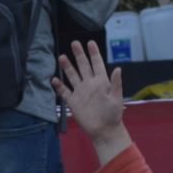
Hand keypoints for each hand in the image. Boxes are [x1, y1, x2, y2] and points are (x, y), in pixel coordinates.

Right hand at [52, 41, 131, 163]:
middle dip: (79, 55)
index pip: (97, 64)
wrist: (104, 131)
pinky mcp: (73, 102)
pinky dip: (59, 86)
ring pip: (72, 76)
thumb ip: (116, 83)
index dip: (94, 53)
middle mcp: (90, 84)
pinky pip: (65, 92)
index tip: (90, 42)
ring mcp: (81, 92)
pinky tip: (54, 79)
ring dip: (68, 67)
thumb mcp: (116, 98)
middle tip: (74, 43)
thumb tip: (118, 68)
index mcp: (101, 81)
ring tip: (62, 57)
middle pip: (83, 66)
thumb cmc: (113, 114)